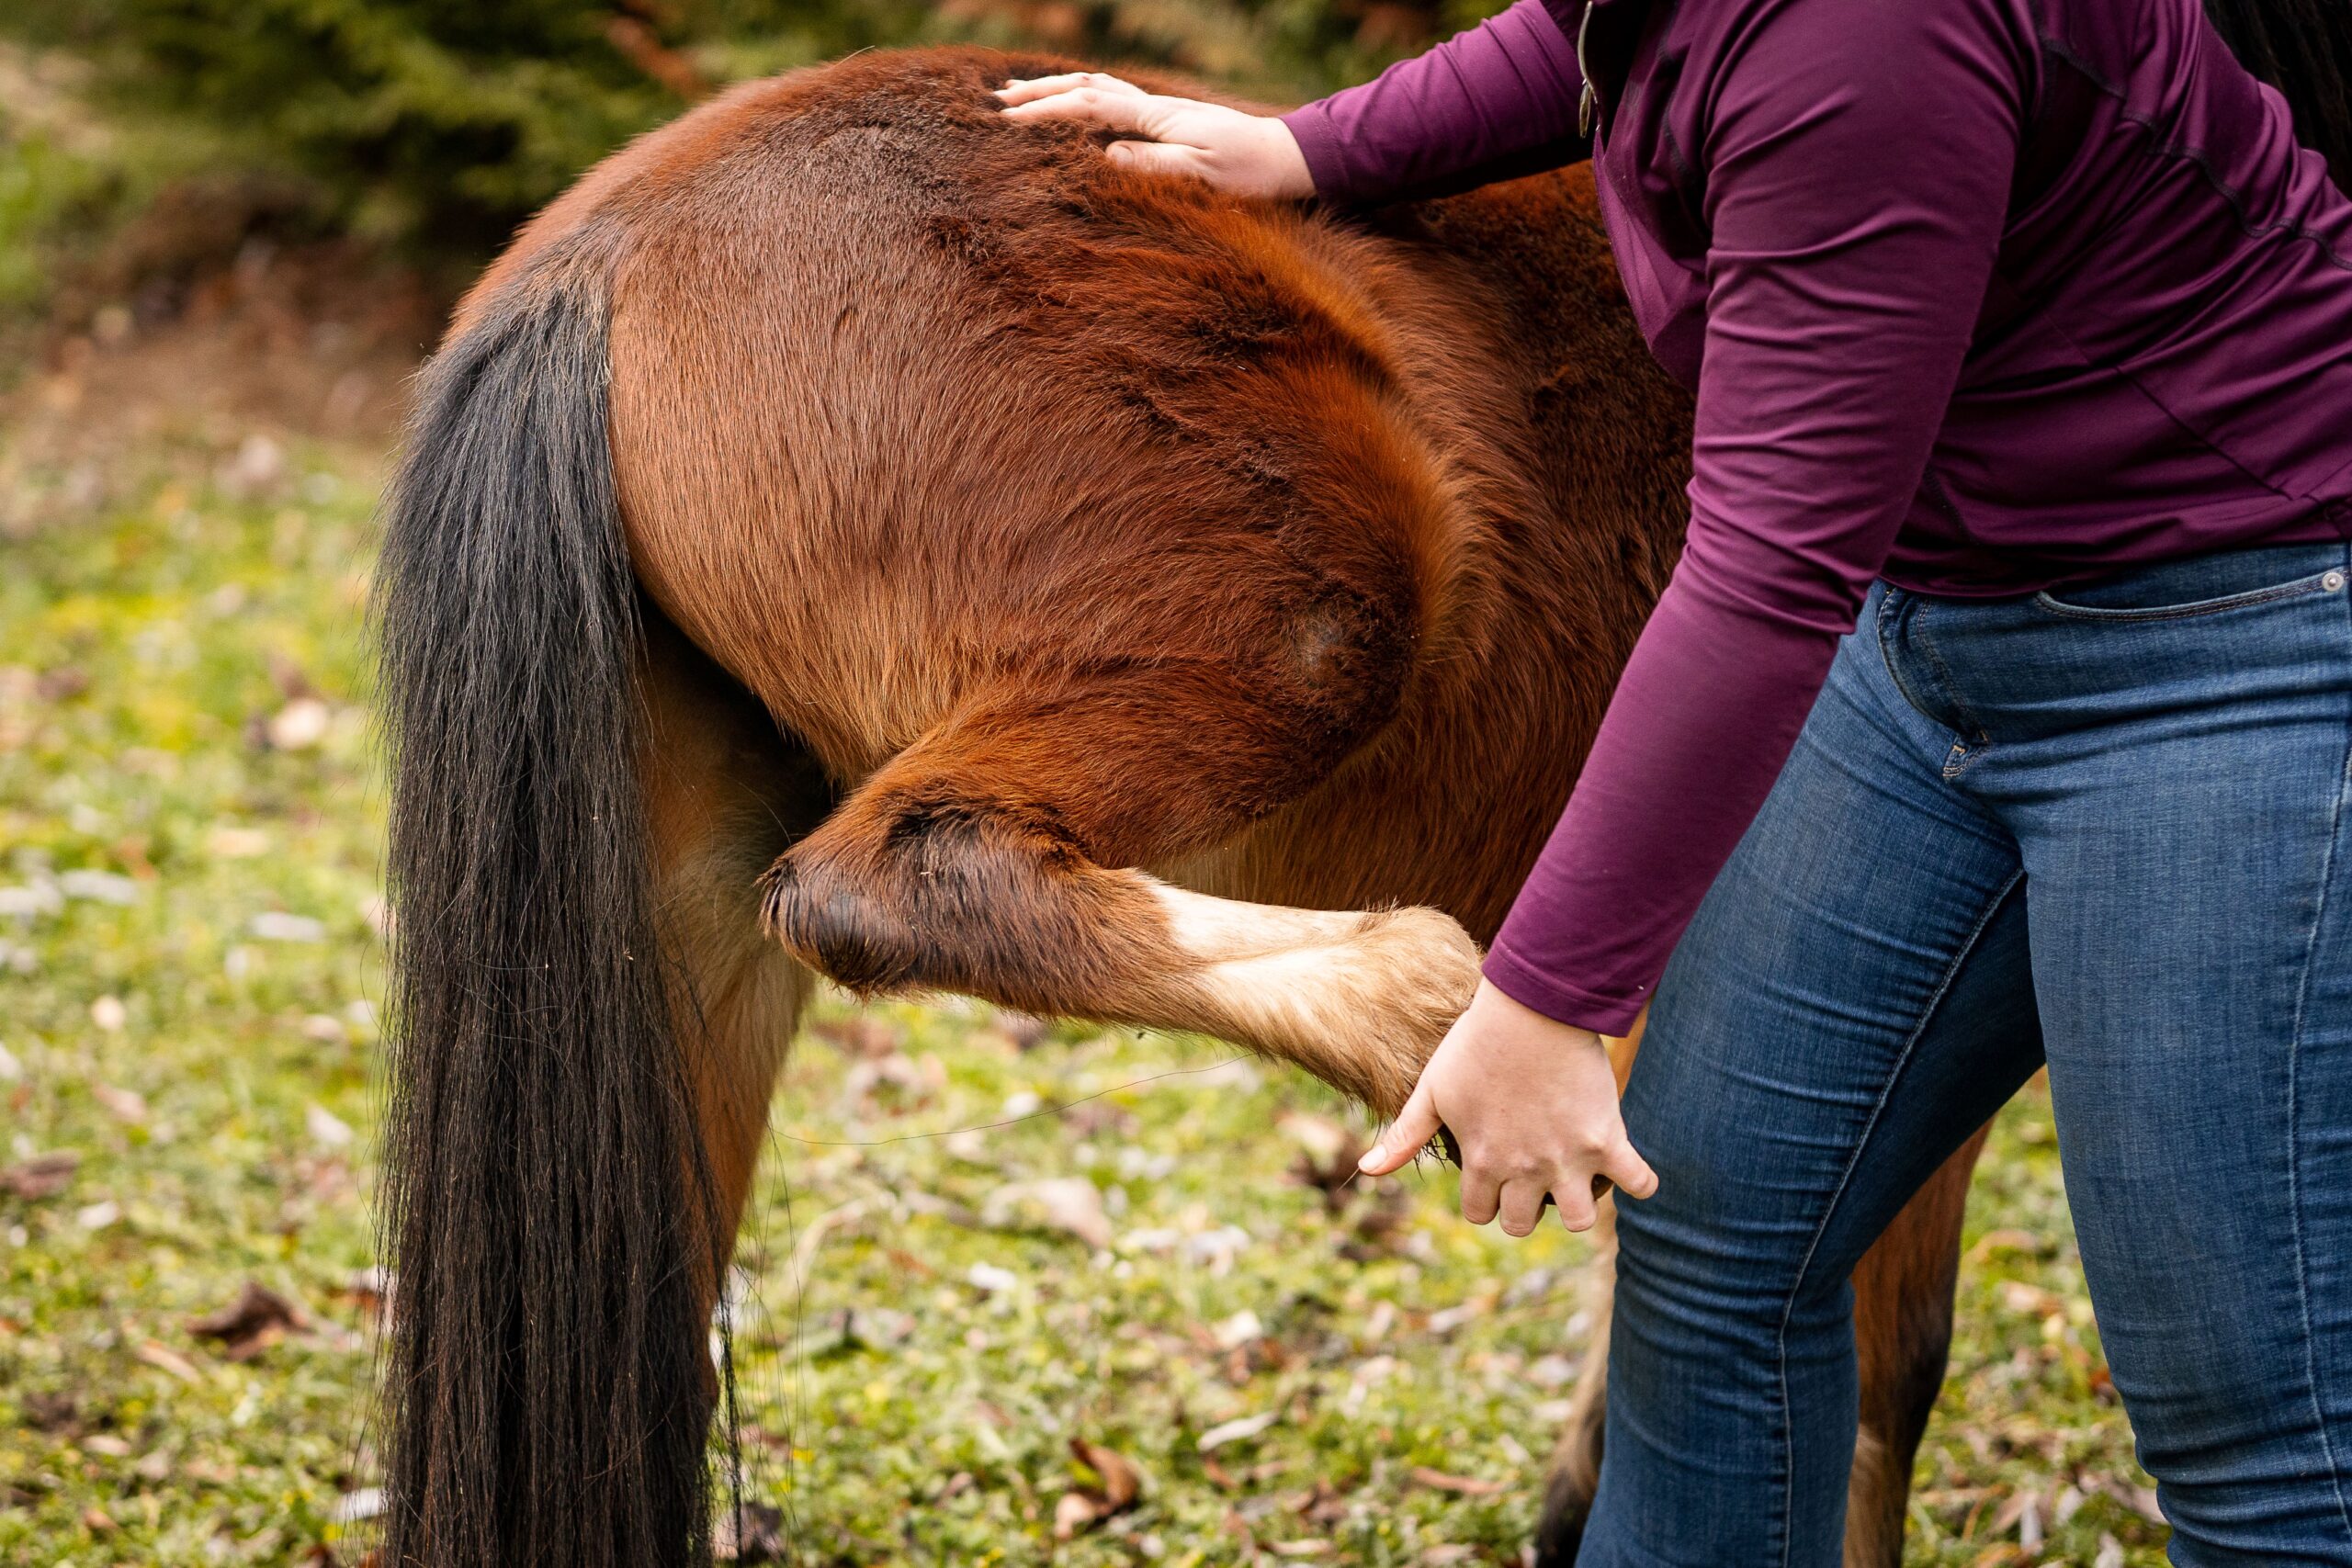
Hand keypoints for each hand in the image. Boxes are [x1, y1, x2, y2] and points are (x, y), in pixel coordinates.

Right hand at [995, 73, 1314, 199]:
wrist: (1287, 159)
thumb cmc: (1250, 172)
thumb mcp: (1203, 174)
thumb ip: (1154, 164)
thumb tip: (1106, 155)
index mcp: (1157, 117)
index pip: (1090, 107)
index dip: (1047, 112)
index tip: (1010, 121)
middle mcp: (1155, 107)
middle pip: (1087, 87)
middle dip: (1041, 92)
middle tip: (999, 101)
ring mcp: (1161, 113)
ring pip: (1098, 90)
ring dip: (1058, 92)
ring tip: (1023, 98)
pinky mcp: (1168, 124)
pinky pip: (1114, 105)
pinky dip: (1083, 102)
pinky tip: (1074, 114)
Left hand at [1358, 980, 1658, 1233]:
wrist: (1532, 1006)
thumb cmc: (1475, 1043)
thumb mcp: (1432, 1090)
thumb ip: (1404, 1135)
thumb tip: (1366, 1172)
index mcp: (1483, 1162)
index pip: (1479, 1213)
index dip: (1484, 1199)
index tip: (1492, 1175)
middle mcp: (1524, 1170)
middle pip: (1522, 1225)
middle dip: (1524, 1207)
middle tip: (1531, 1174)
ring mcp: (1569, 1159)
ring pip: (1578, 1220)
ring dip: (1578, 1207)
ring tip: (1576, 1179)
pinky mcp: (1608, 1139)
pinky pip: (1638, 1182)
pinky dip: (1640, 1182)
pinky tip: (1630, 1170)